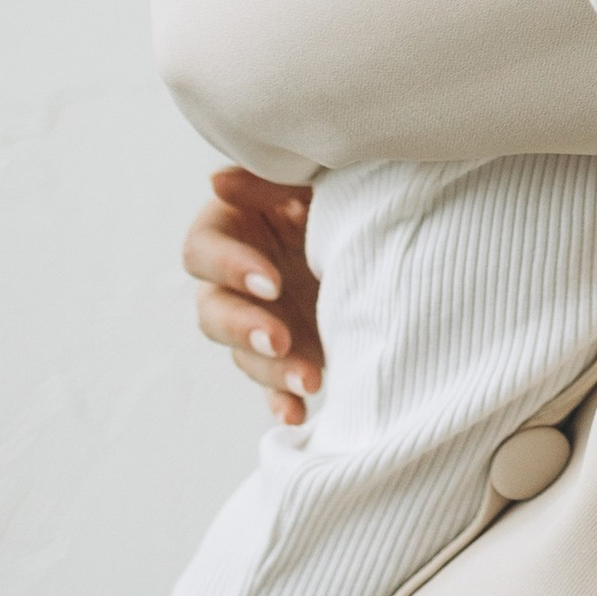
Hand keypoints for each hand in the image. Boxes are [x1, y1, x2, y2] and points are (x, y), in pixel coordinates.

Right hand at [184, 165, 322, 424]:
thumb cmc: (347, 191)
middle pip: (211, 310)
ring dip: (270, 369)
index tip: (272, 281)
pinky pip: (271, 385)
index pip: (202, 251)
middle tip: (279, 338)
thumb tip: (218, 182)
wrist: (393, 229)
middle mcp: (236, 279)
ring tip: (311, 378)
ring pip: (241, 353)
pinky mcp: (285, 351)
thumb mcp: (315, 181)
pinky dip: (281, 400)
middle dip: (243, 328)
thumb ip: (268, 184)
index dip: (230, 268)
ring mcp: (259, 318)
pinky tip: (297, 415)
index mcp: (232, 227)